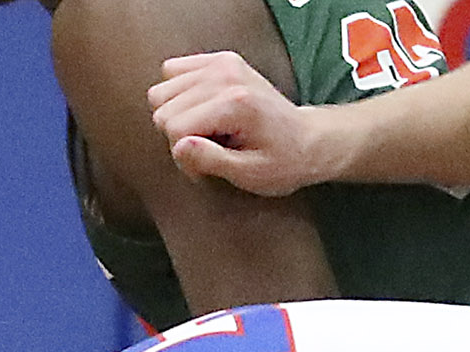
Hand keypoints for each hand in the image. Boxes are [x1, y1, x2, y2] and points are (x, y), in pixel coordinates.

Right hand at [148, 52, 333, 194]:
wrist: (307, 139)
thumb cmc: (281, 162)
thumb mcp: (249, 174)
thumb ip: (211, 161)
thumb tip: (179, 147)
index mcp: (234, 103)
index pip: (173, 127)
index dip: (183, 155)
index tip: (205, 166)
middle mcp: (226, 76)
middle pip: (163, 108)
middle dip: (177, 134)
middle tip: (206, 148)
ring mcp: (223, 63)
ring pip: (162, 91)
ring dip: (176, 114)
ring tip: (204, 129)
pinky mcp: (221, 60)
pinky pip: (172, 70)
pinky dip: (178, 92)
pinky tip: (198, 108)